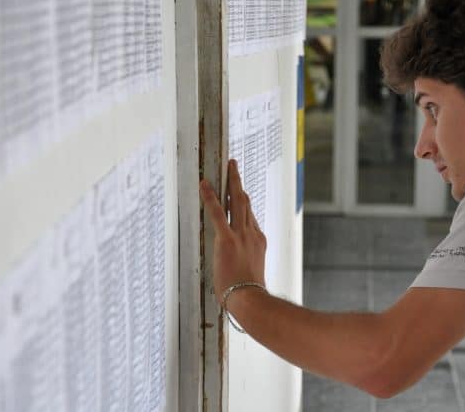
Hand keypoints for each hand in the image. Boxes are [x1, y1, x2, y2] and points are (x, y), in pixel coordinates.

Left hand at [200, 159, 266, 305]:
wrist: (251, 299)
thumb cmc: (249, 294)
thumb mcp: (251, 274)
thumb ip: (245, 264)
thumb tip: (237, 269)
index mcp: (259, 242)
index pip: (250, 217)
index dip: (244, 203)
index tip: (241, 192)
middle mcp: (252, 234)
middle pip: (245, 202)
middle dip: (239, 183)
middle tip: (234, 167)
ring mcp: (241, 235)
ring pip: (236, 202)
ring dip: (232, 181)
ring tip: (229, 165)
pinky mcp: (227, 240)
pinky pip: (217, 213)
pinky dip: (210, 197)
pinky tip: (204, 184)